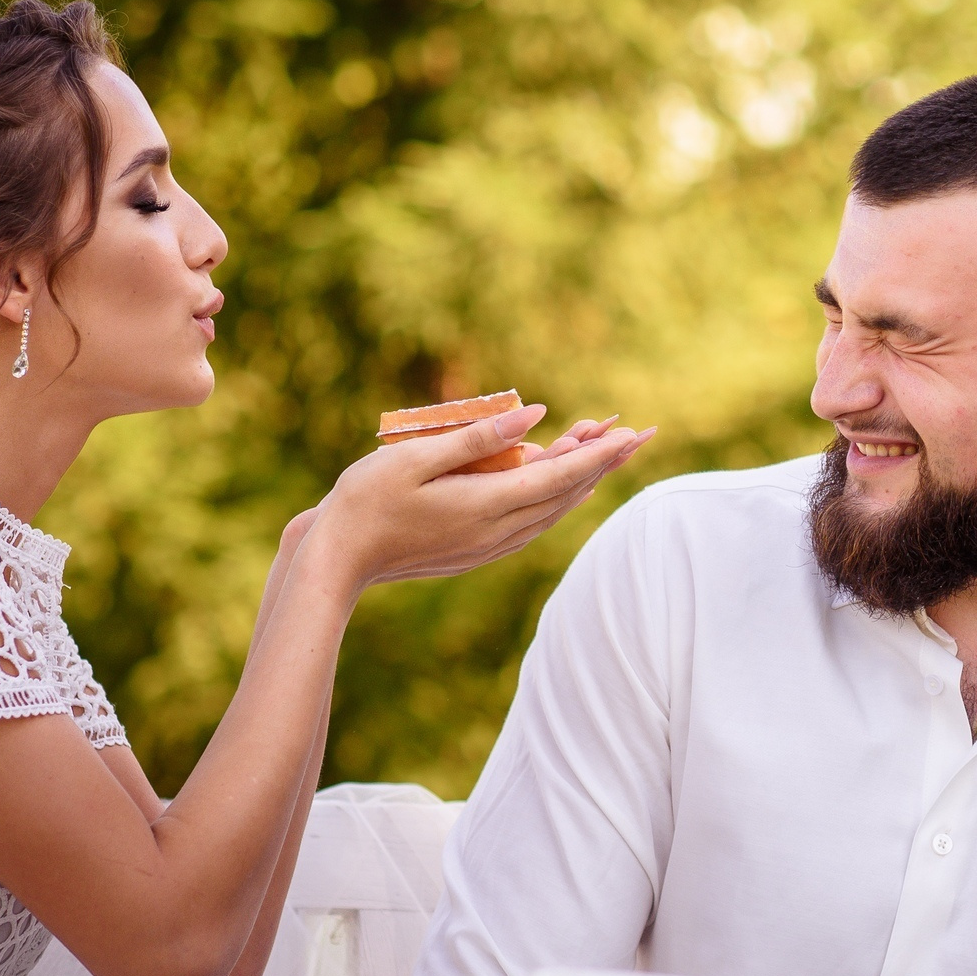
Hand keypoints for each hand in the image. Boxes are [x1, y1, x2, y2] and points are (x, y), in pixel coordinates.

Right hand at [300, 403, 652, 592]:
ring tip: (608, 452)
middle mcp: (497, 531)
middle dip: (604, 463)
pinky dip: (557, 498)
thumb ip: (480, 437)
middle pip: (566, 494)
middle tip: (638, 435)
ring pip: (553, 511)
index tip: (631, 433)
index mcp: (486, 504)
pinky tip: (565, 487)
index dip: (599, 454)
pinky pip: (533, 522)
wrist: (338, 561)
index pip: (560, 476)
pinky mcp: (477, 552)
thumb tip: (536, 415)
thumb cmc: (367, 499)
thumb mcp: (417, 456)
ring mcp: (489, 546)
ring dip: (583, 480)